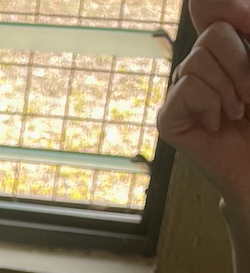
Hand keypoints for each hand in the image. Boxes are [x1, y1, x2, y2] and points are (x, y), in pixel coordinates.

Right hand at [157, 19, 249, 203]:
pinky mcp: (168, 118)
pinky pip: (188, 86)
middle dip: (241, 64)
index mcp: (223, 52)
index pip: (214, 12)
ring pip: (198, 59)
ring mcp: (180, 93)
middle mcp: (198, 68)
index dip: (227, 6)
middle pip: (211, 33)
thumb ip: (248, 38)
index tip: (247, 21)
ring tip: (234, 112)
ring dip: (227, 88)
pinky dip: (210, 104)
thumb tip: (223, 6)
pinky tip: (215, 124)